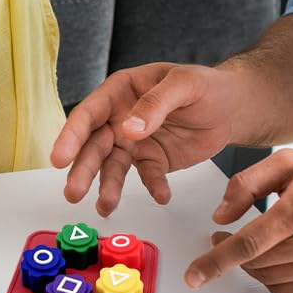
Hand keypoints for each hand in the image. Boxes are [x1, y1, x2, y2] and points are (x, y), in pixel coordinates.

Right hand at [51, 62, 241, 214]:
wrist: (232, 106)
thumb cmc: (206, 85)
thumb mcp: (184, 84)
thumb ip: (156, 104)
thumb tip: (129, 129)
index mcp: (120, 91)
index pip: (89, 113)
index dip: (71, 135)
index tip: (60, 158)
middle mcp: (119, 118)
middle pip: (94, 145)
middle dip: (82, 170)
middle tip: (73, 192)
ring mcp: (134, 142)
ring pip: (113, 167)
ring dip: (108, 187)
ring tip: (106, 207)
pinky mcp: (152, 161)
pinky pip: (147, 176)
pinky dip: (152, 187)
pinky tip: (161, 195)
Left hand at [185, 149, 292, 292]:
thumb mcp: (291, 162)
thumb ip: (247, 183)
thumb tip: (220, 215)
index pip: (247, 243)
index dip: (215, 261)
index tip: (194, 275)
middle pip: (254, 263)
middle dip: (229, 253)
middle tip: (222, 236)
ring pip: (268, 278)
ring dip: (250, 265)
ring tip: (252, 242)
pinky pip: (287, 290)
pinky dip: (270, 278)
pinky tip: (272, 258)